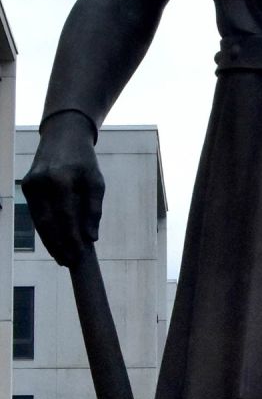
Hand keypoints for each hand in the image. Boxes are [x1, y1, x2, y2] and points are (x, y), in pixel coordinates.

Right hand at [22, 113, 105, 266]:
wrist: (63, 136)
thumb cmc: (84, 160)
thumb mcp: (96, 181)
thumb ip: (94, 209)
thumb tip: (91, 237)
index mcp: (61, 179)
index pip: (65, 217)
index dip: (71, 238)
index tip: (80, 255)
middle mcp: (41, 182)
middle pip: (47, 223)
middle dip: (58, 246)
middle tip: (69, 263)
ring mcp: (31, 185)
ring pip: (39, 221)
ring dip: (50, 242)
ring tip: (62, 258)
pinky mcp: (27, 187)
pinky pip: (36, 214)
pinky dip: (45, 230)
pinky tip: (54, 243)